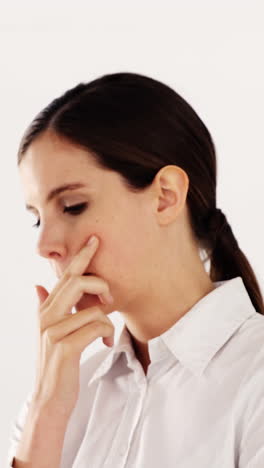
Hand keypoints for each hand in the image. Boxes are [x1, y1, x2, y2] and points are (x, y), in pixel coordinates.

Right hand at [32, 236, 114, 415]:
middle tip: (110, 298)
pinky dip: (106, 332)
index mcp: (47, 309)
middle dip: (101, 284)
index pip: (66, 275)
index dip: (82, 256)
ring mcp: (54, 331)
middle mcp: (47, 316)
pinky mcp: (65, 347)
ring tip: (106, 334)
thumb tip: (38, 286)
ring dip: (107, 322)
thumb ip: (45, 307)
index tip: (95, 239)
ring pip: (93, 308)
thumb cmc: (57, 363)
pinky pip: (96, 326)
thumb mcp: (49, 332)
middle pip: (78, 282)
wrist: (50, 398)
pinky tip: (105, 342)